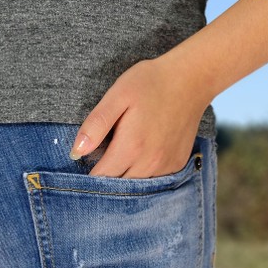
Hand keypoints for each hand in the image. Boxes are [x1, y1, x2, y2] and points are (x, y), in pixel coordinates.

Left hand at [69, 57, 209, 177]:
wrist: (191, 80)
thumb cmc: (151, 83)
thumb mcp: (117, 96)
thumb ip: (95, 125)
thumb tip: (76, 152)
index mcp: (131, 147)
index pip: (100, 178)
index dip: (88, 172)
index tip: (87, 160)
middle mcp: (150, 163)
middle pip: (119, 187)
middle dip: (107, 177)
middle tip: (102, 156)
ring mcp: (167, 166)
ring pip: (138, 187)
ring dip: (126, 177)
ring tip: (122, 155)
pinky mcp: (178, 163)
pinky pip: (156, 180)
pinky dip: (145, 173)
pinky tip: (141, 155)